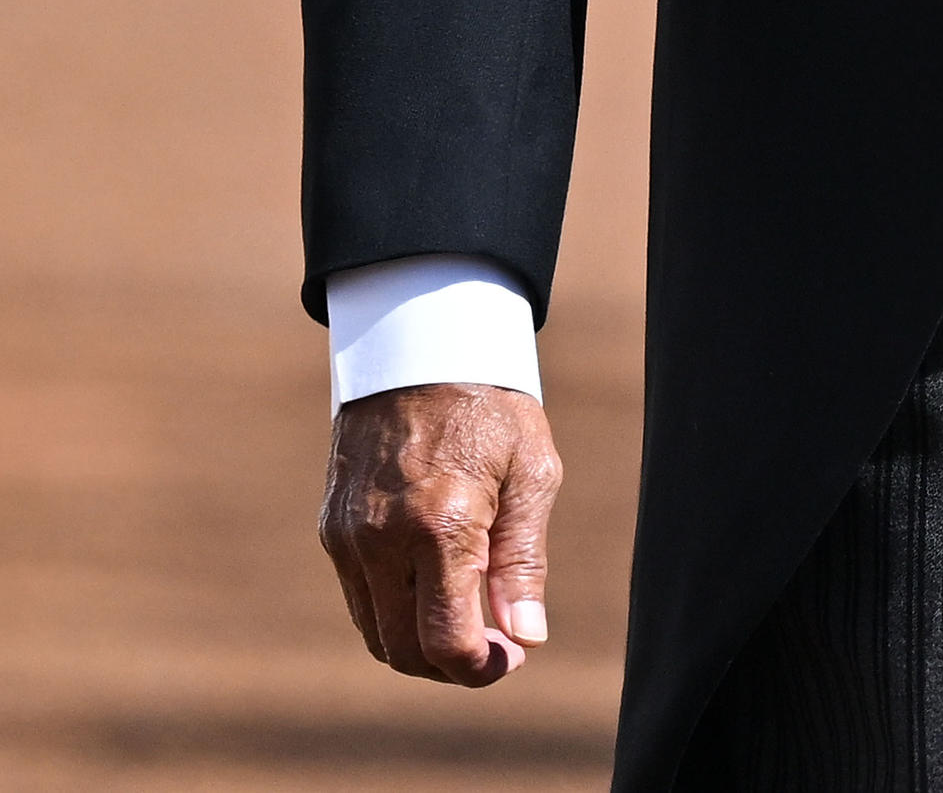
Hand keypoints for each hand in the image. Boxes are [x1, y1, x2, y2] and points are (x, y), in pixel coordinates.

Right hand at [321, 382, 561, 685]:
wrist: (420, 350)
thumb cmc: (492, 408)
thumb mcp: (534, 473)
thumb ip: (525, 561)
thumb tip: (527, 636)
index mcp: (440, 525)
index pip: (445, 639)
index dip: (480, 668)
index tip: (512, 658)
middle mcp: (382, 539)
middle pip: (404, 650)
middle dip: (452, 666)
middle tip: (496, 649)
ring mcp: (348, 538)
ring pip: (375, 632)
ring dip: (419, 646)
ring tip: (469, 624)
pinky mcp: (332, 530)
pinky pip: (359, 598)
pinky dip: (395, 613)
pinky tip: (434, 593)